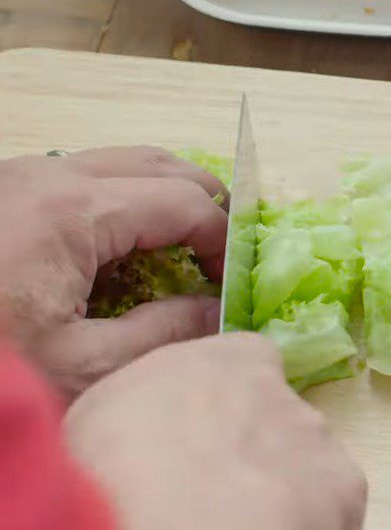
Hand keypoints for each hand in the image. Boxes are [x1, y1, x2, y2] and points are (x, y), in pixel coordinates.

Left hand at [0, 146, 228, 399]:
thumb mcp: (80, 367)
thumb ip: (164, 334)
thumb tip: (217, 312)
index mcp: (73, 210)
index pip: (185, 203)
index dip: (222, 241)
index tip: (229, 286)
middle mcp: (50, 174)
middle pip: (162, 165)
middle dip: (203, 206)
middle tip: (218, 257)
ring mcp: (22, 175)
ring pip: (125, 162)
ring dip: (164, 198)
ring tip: (181, 247)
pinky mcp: (4, 189)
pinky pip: (87, 176)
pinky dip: (124, 201)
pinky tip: (121, 248)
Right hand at [66, 333, 366, 529]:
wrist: (175, 529)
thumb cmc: (119, 462)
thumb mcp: (109, 408)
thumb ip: (153, 400)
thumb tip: (153, 422)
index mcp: (230, 357)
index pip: (243, 362)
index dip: (223, 401)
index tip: (196, 439)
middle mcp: (283, 391)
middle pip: (274, 417)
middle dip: (250, 449)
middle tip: (210, 494)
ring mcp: (319, 438)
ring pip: (303, 462)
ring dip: (279, 488)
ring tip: (235, 528)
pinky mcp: (345, 490)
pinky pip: (329, 508)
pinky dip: (309, 527)